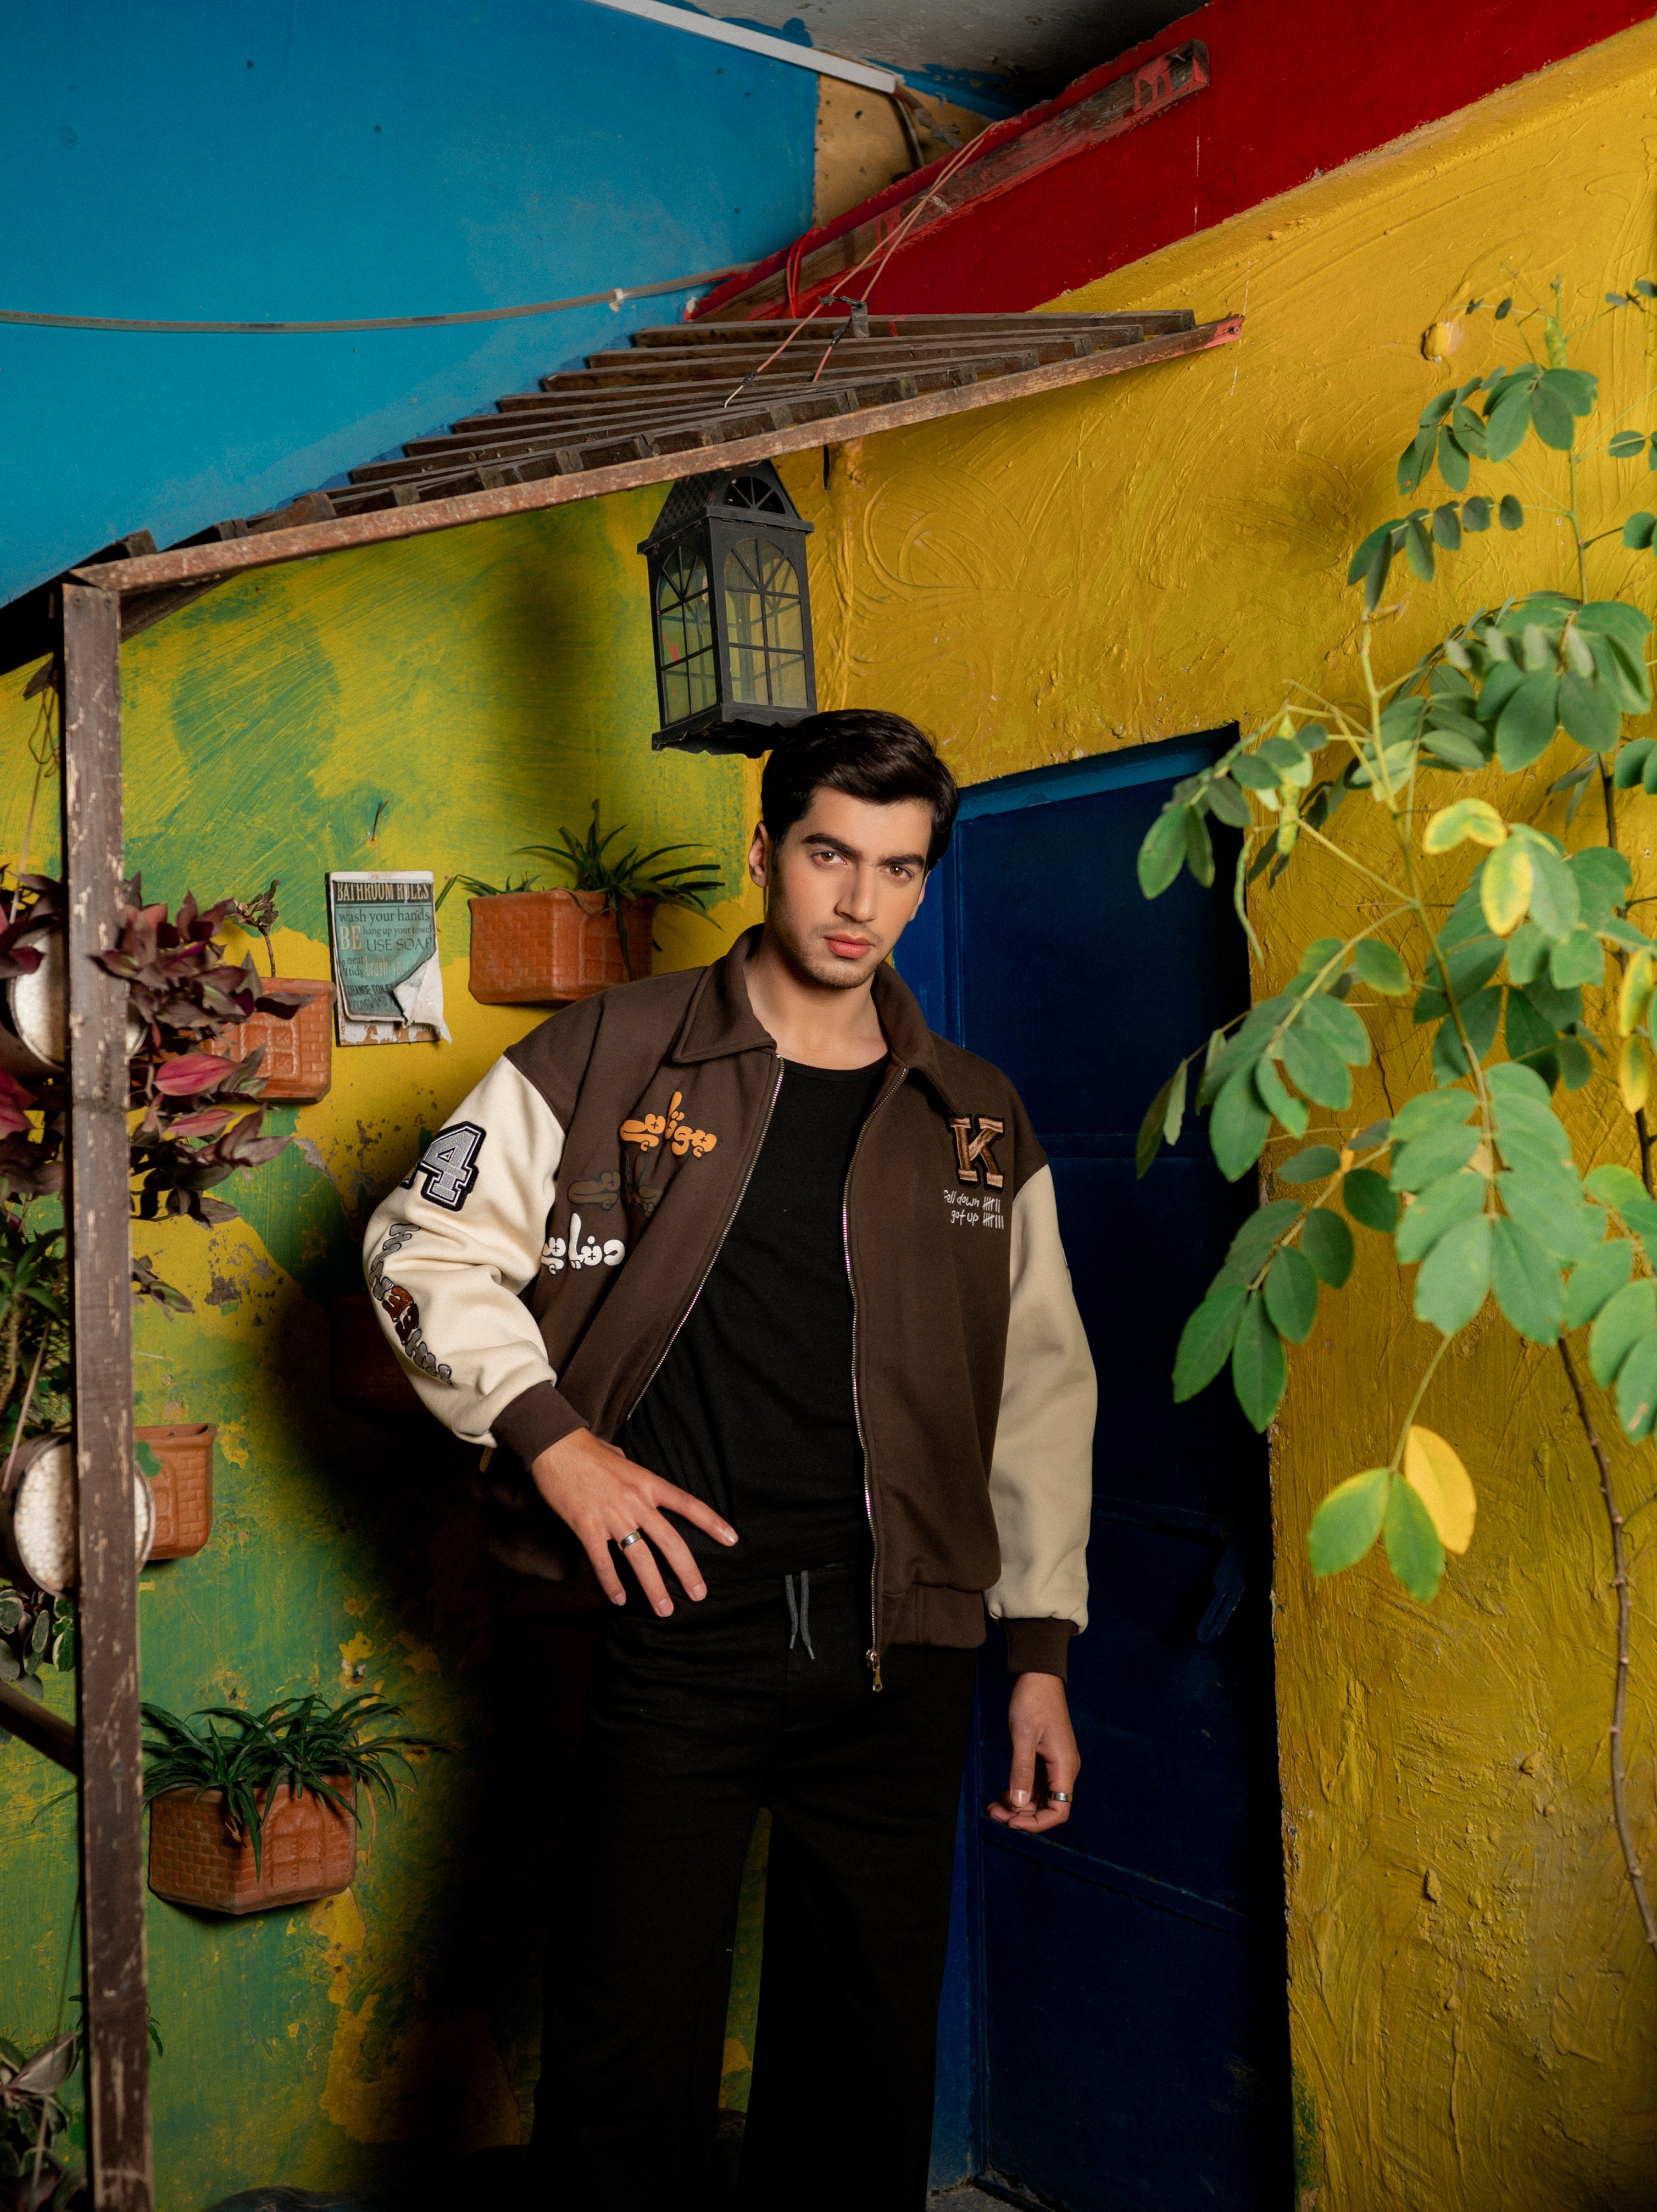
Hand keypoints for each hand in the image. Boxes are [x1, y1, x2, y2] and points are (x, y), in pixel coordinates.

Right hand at [529, 1428, 736, 1615]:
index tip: (731, 1539)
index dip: (712, 1523)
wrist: (555, 1445)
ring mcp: (611, 1516)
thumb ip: (637, 1478)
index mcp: (648, 1482)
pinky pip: (603, 1562)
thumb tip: (642, 1487)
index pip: (688, 1505)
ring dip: (653, 1588)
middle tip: (699, 1594)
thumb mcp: (623, 1458)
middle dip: (687, 1571)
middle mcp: (635, 1501)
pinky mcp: (586, 1526)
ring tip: (664, 1610)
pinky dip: (612, 1584)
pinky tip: (619, 1600)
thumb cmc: (588, 1449)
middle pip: (670, 1542)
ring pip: (640, 1559)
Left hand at [987, 1672, 1078, 1832]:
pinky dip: (1020, 1792)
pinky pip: (1036, 1785)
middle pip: (1047, 1807)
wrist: (1037, 1674)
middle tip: (993, 1813)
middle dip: (1022, 1816)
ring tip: (993, 1806)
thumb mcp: (1023, 1735)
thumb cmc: (1032, 1700)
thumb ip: (1022, 1771)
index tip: (1010, 1821)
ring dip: (1019, 1806)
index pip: (1059, 1811)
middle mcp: (1064, 1769)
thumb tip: (1019, 1804)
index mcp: (1065, 1766)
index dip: (1036, 1822)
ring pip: (1040, 1798)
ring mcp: (1055, 1764)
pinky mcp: (1046, 1758)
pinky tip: (1003, 1794)